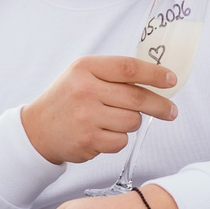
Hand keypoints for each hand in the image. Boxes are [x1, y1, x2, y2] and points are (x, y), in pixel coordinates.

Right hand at [21, 56, 178, 165]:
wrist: (37, 129)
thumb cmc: (67, 99)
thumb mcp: (82, 75)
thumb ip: (114, 74)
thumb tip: (157, 77)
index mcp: (86, 68)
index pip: (129, 68)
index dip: (155, 74)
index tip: (171, 80)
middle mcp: (85, 90)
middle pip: (137, 98)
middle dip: (160, 106)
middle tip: (171, 111)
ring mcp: (86, 116)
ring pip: (132, 121)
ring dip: (132, 123)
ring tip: (116, 121)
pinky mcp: (88, 140)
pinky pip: (121, 141)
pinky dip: (119, 139)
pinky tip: (103, 134)